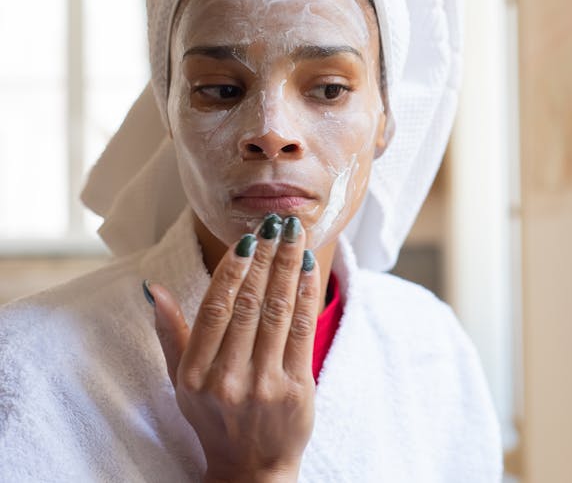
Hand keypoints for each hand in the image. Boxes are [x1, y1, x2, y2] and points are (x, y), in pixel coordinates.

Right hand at [145, 214, 320, 482]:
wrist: (252, 467)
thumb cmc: (215, 417)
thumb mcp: (182, 381)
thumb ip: (171, 333)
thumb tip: (153, 288)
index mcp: (194, 374)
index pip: (215, 308)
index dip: (232, 268)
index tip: (246, 237)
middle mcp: (226, 378)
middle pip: (249, 303)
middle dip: (265, 257)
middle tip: (276, 223)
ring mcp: (263, 384)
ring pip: (277, 311)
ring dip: (288, 266)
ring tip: (295, 234)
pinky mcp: (296, 388)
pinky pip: (301, 330)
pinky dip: (306, 293)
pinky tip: (308, 267)